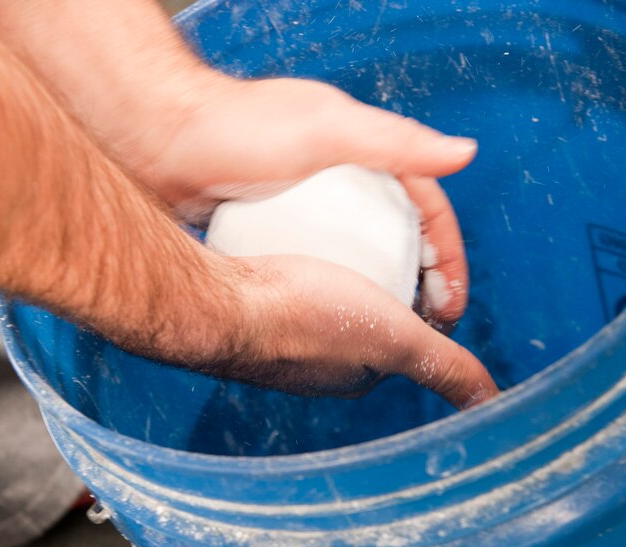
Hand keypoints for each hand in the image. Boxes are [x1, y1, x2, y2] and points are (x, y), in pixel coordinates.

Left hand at [128, 74, 474, 325]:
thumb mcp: (326, 132)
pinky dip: (331, 289)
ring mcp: (305, 205)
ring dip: (378, 291)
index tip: (453, 302)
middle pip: (398, 235)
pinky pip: (316, 263)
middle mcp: (341, 178)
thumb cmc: (236, 130)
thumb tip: (464, 152)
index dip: (448, 257)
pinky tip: (330, 317)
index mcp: (366, 151)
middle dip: (419, 282)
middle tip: (428, 331)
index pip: (428, 209)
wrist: (160, 145)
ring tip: (387, 337)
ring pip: (357, 254)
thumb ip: (395, 142)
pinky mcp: (272, 227)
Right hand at [221, 254, 496, 407]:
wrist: (220, 302)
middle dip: (380, 272)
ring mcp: (281, 338)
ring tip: (344, 223)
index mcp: (355, 373)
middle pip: (366, 307)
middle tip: (383, 229)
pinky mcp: (252, 308)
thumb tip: (491, 401)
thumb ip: (445, 368)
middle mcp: (318, 363)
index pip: (404, 327)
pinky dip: (299, 257)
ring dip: (340, 263)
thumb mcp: (395, 338)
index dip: (419, 288)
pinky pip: (289, 281)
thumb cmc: (302, 317)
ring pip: (327, 292)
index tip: (419, 250)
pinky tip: (298, 231)